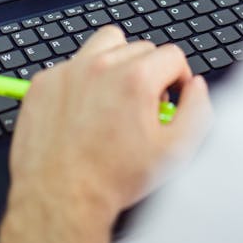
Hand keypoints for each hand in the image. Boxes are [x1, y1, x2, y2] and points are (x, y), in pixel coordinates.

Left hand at [6, 26, 211, 229]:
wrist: (61, 199)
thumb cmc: (113, 179)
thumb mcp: (175, 151)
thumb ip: (197, 111)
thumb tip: (196, 87)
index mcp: (136, 79)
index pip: (172, 55)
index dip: (179, 79)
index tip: (170, 98)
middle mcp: (101, 67)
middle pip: (141, 48)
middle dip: (149, 73)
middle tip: (142, 106)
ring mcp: (69, 71)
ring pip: (105, 43)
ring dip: (116, 62)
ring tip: (115, 95)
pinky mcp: (44, 82)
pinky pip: (72, 64)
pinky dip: (82, 79)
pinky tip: (84, 108)